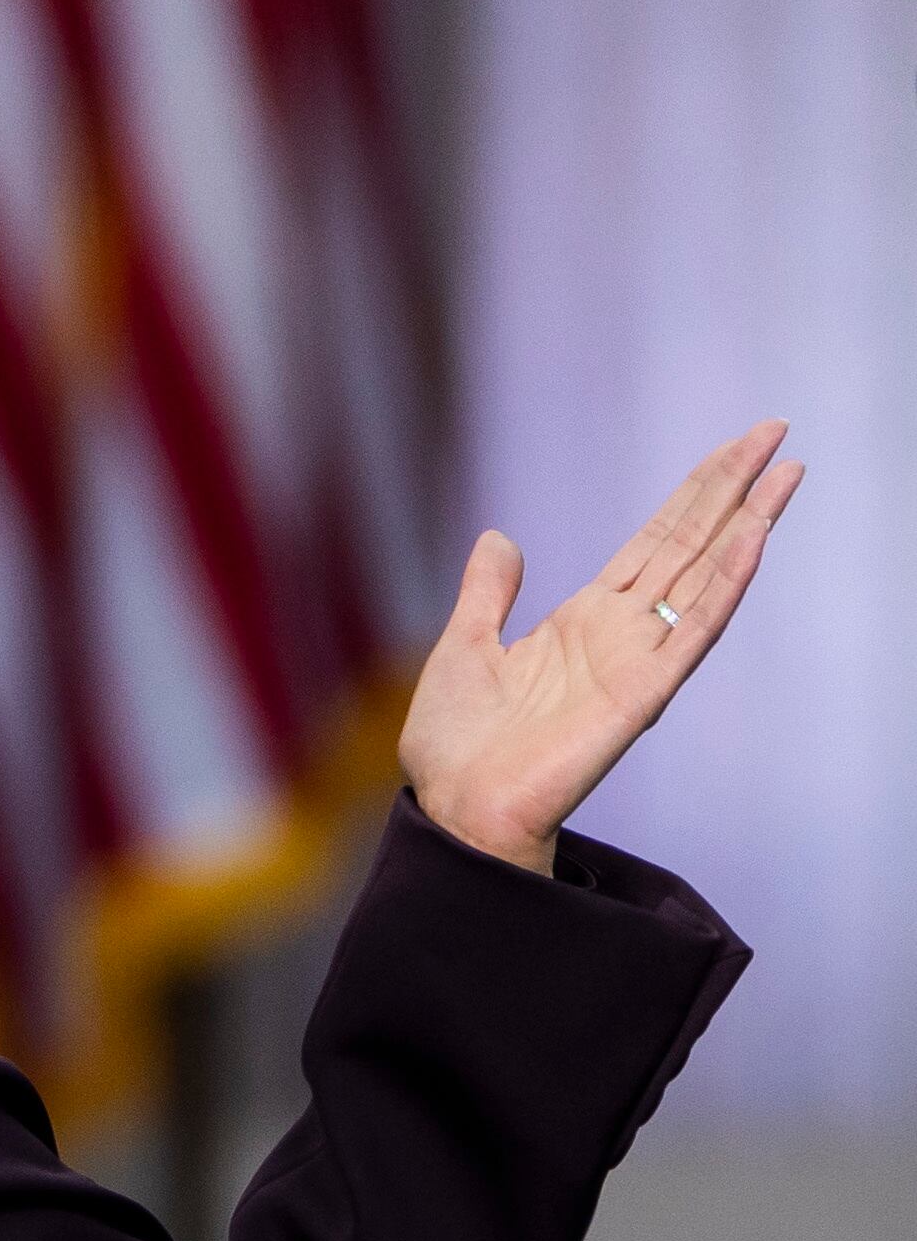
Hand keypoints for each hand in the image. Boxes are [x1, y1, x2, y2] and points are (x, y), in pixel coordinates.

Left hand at [399, 419, 801, 875]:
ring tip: (786, 472)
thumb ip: (489, 593)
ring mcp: (639, 662)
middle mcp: (621, 634)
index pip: (655, 542)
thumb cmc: (457, 745)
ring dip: (747, 524)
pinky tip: (755, 539)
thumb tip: (499, 537)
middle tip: (776, 432)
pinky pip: (694, 631)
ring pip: (706, 577)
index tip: (733, 449)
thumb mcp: (463, 646)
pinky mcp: (643, 695)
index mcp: (583, 621)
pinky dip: (726, 584)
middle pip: (690, 545)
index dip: (693, 494)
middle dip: (731, 489)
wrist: (454, 808)